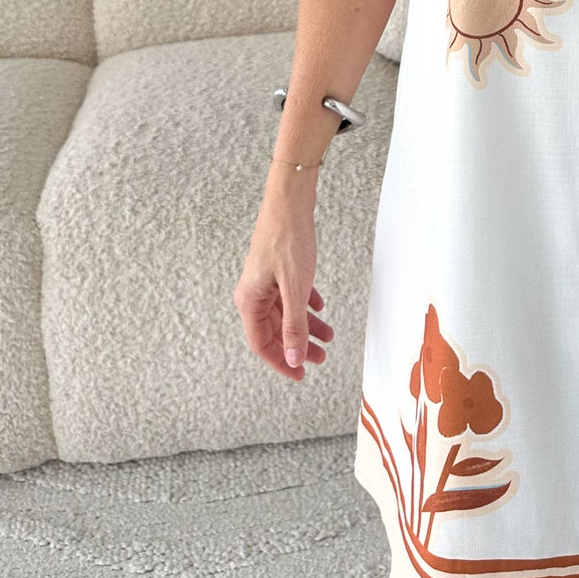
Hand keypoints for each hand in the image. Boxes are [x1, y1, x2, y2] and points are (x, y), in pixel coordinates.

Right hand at [234, 215, 335, 381]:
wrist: (290, 202)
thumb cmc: (288, 240)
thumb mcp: (295, 288)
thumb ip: (294, 325)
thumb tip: (294, 358)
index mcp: (250, 301)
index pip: (262, 344)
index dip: (282, 362)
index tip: (300, 375)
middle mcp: (254, 293)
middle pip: (274, 330)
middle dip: (298, 345)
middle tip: (320, 357)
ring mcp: (265, 280)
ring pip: (285, 312)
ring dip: (306, 325)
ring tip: (328, 335)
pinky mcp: (277, 268)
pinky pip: (290, 295)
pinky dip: (305, 304)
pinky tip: (320, 307)